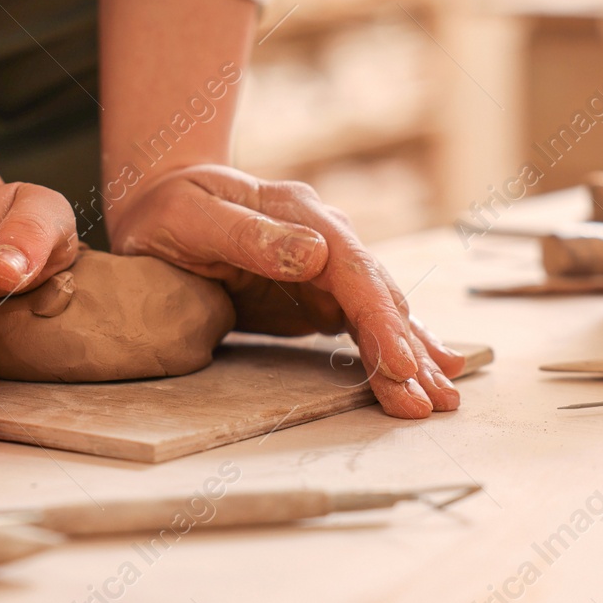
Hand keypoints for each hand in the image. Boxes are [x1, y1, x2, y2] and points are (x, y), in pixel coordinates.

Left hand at [108, 164, 464, 418]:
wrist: (161, 201)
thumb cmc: (169, 209)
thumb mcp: (191, 215)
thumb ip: (247, 234)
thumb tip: (315, 254)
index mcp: (299, 212)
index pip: (351, 267)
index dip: (378, 316)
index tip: (399, 361)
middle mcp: (326, 236)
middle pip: (376, 294)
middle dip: (406, 350)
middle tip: (431, 401)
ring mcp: (327, 266)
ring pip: (379, 313)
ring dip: (411, 357)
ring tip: (441, 399)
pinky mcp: (320, 294)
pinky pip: (363, 324)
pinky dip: (393, 349)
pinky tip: (425, 371)